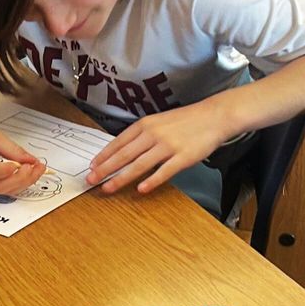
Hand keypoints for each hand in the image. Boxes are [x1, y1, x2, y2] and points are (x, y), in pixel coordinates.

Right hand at [0, 123, 44, 194]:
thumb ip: (12, 149)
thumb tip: (30, 160)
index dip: (7, 171)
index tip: (23, 163)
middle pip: (0, 187)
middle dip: (23, 179)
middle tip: (37, 167)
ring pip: (3, 191)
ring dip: (23, 182)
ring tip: (36, 169)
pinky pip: (2, 188)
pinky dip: (17, 183)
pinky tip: (27, 173)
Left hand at [85, 103, 231, 194]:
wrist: (213, 116)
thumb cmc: (185, 121)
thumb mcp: (158, 122)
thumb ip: (141, 135)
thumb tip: (122, 151)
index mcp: (145, 125)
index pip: (118, 142)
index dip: (103, 156)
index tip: (91, 167)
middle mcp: (153, 134)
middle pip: (124, 155)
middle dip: (105, 169)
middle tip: (91, 180)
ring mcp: (168, 146)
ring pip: (139, 164)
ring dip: (121, 178)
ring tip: (108, 188)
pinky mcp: (183, 157)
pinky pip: (164, 171)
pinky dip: (151, 180)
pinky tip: (141, 189)